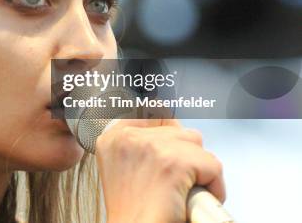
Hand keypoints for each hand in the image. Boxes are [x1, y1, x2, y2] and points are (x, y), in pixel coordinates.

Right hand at [97, 118, 225, 222]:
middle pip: (179, 131)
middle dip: (184, 158)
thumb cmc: (133, 212)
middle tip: (171, 184)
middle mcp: (127, 137)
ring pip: (196, 145)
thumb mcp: (125, 168)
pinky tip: (192, 199)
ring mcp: (151, 148)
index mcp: (112, 137)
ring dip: (197, 170)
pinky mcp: (174, 164)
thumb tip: (174, 128)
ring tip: (180, 192)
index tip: (169, 155)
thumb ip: (142, 144)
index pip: (153, 114)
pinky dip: (213, 187)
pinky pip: (212, 165)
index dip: (168, 137)